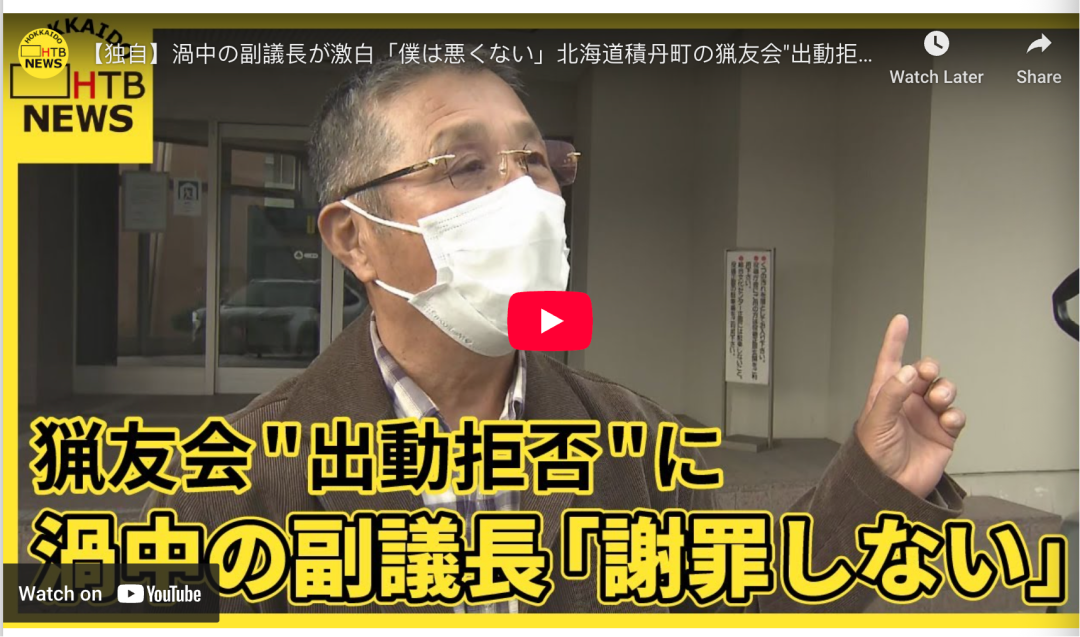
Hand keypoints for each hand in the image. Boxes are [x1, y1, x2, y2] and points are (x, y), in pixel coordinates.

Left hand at [855, 314, 965, 498]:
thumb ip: (892, 394)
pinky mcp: (944, 433)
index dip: (895, 341)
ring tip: (938, 400)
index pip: (890, 362)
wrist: (889, 487)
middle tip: (926, 374)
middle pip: (924, 373)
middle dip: (928, 367)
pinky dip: (955, 413)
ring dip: (945, 389)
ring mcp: (926, 417)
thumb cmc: (873, 456)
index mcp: (885, 395)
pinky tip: (947, 420)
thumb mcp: (876, 421)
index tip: (900, 320)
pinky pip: (956, 415)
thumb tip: (909, 370)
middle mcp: (907, 402)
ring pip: (944, 390)